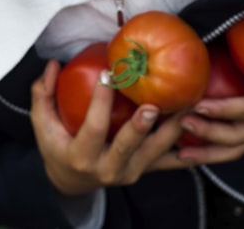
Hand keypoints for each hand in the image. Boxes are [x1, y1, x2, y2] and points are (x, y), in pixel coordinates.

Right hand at [30, 59, 189, 195]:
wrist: (72, 181)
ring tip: (185, 106)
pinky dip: (188, 147)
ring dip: (172, 130)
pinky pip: (170, 161)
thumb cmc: (57, 145)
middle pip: (127, 147)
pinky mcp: (145, 172)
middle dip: (140, 127)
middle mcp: (107, 169)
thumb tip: (53, 63)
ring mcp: (129, 173)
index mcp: (81, 156)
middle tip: (152, 104)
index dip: (99, 103)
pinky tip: (200, 127)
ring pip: (155, 153)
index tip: (106, 75)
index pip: (92, 128)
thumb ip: (43, 94)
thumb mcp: (43, 124)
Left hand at [177, 40, 243, 163]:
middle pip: (238, 137)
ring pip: (232, 147)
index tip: (201, 103)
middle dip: (208, 132)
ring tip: (177, 148)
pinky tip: (184, 143)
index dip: (228, 110)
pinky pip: (231, 140)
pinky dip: (209, 144)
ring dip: (205, 149)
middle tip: (179, 119)